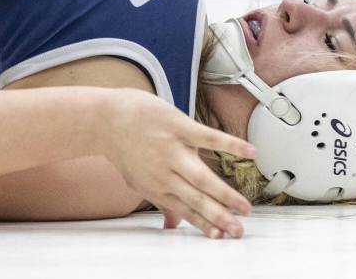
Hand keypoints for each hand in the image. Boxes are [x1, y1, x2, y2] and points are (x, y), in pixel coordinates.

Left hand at [101, 89, 256, 238]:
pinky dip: (230, 145)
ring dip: (225, 194)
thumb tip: (171, 226)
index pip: (187, 211)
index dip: (206, 225)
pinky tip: (250, 153)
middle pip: (197, 200)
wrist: (104, 118)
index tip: (224, 237)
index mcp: (158, 188)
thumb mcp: (138, 180)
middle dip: (220, 218)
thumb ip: (161, 202)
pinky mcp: (178, 127)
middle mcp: (165, 174)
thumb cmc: (124, 147)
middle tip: (239, 231)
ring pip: (203, 177)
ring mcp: (172, 150)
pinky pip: (208, 137)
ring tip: (245, 207)